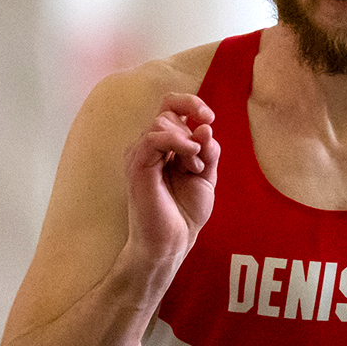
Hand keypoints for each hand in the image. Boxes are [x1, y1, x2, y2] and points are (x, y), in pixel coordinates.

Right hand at [123, 93, 218, 260]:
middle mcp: (149, 146)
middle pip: (168, 111)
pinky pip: (155, 137)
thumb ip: (208, 151)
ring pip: (162, 121)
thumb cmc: (185, 213)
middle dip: (193, 130)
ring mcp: (141, 154)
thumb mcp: (206, 176)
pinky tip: (190, 158)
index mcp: (165, 146)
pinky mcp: (137, 164)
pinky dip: (177, 141)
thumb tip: (205, 126)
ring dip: (187, 142)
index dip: (191, 103)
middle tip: (199, 163)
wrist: (172, 242)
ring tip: (194, 169)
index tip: (209, 118)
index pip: (170, 106)